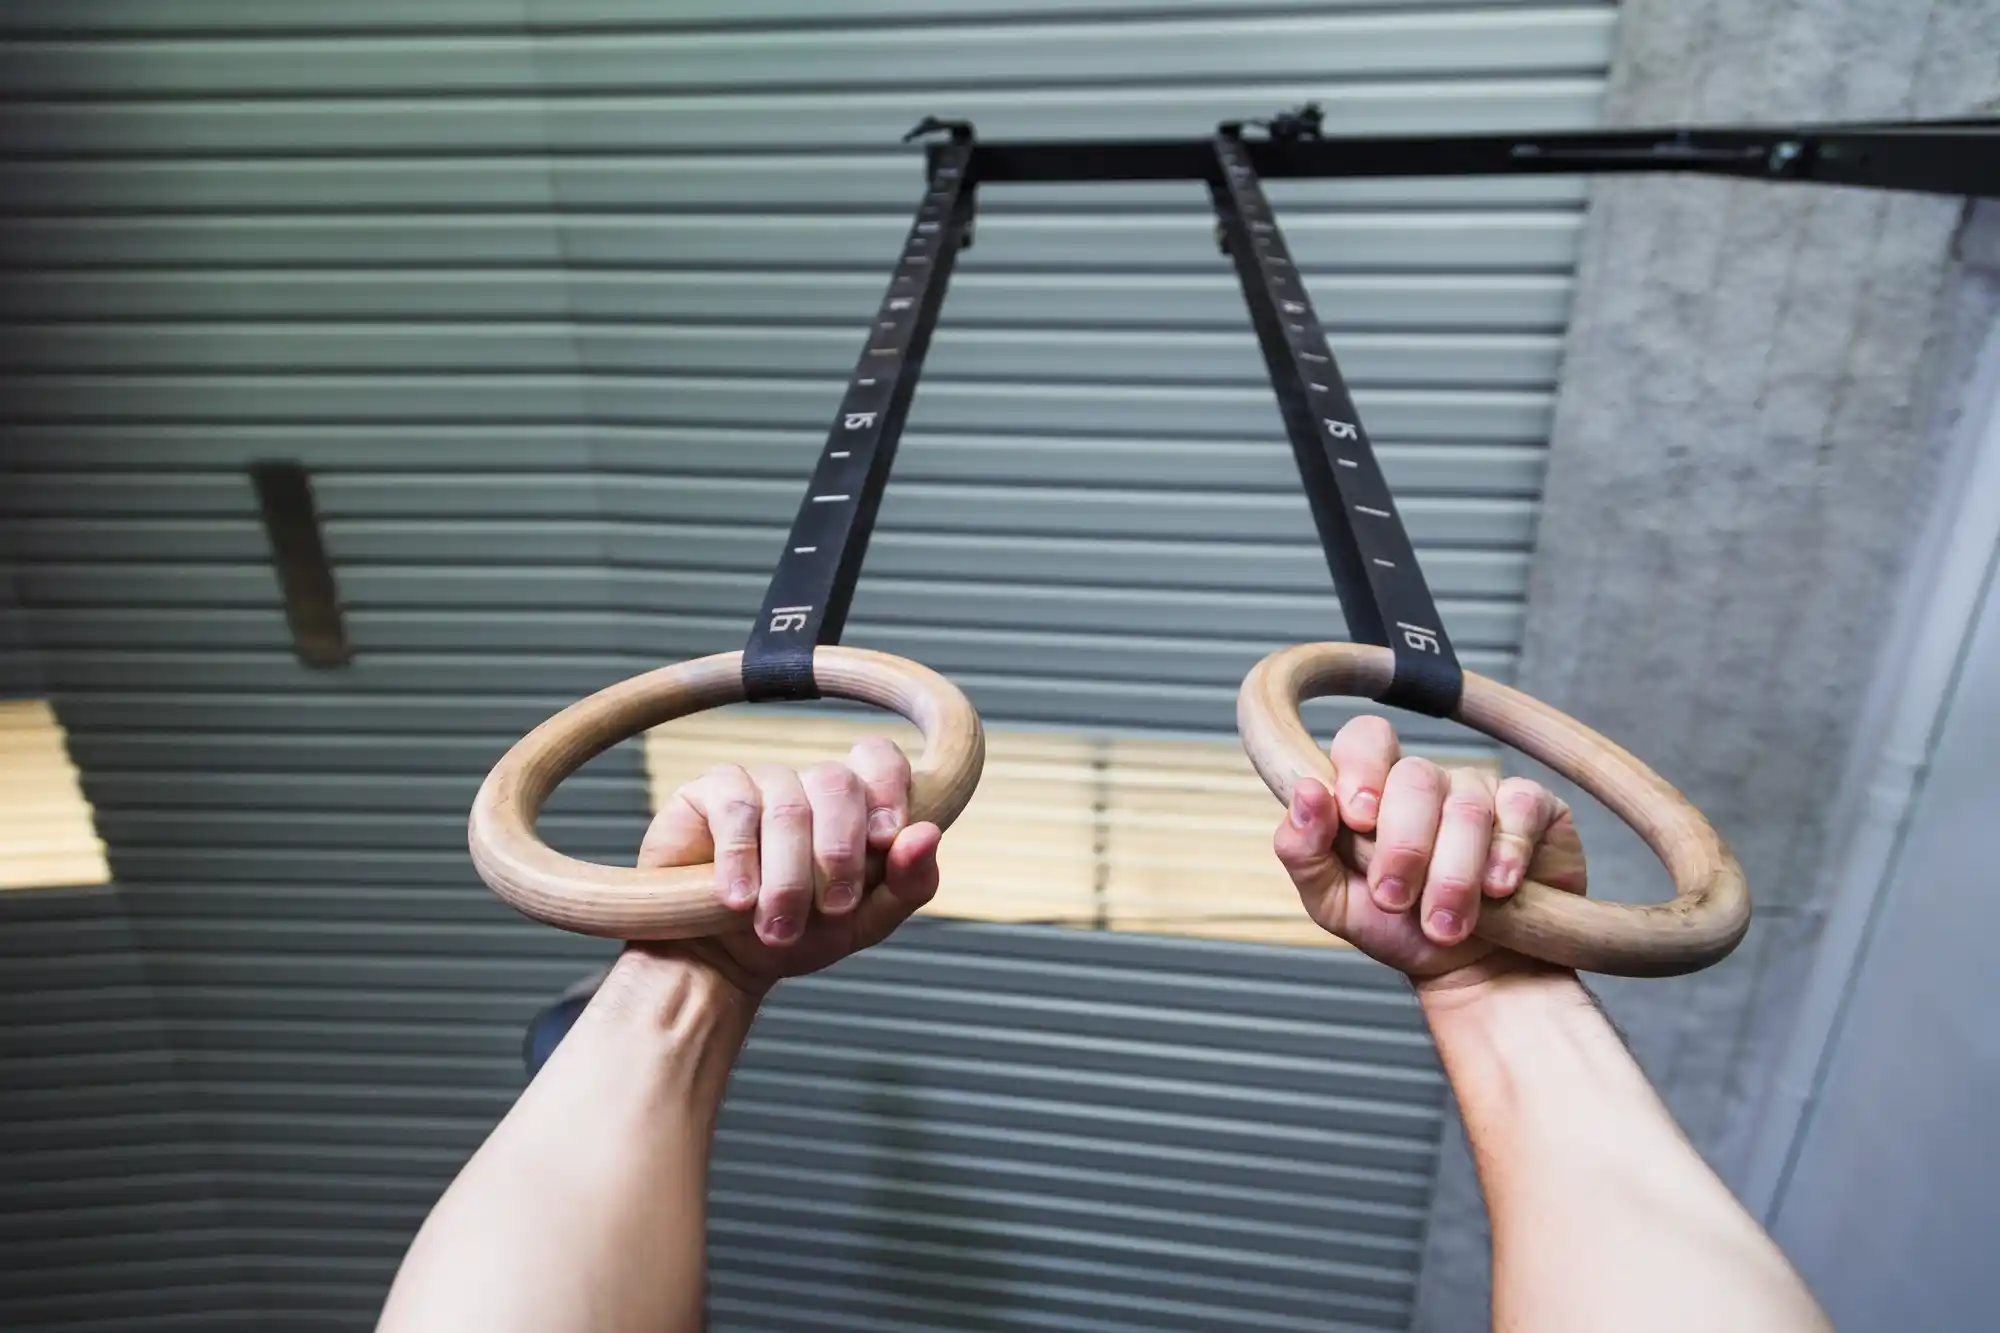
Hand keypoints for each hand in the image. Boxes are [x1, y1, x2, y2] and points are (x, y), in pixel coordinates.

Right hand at [623, 738, 943, 999]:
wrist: (725, 964)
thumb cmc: (801, 935)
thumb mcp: (866, 922)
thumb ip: (907, 883)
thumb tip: (928, 834)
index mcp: (853, 804)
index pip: (879, 759)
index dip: (888, 789)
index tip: (884, 840)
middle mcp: (807, 784)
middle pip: (837, 783)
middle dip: (839, 853)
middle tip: (831, 909)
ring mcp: (758, 783)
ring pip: (788, 805)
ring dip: (788, 877)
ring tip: (778, 928)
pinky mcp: (707, 793)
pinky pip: (735, 806)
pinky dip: (741, 858)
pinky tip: (738, 899)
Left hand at [1272, 716, 1586, 992]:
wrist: (1470, 972)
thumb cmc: (1398, 928)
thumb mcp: (1333, 902)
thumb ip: (1303, 850)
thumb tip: (1305, 790)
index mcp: (1374, 789)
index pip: (1365, 739)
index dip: (1361, 769)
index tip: (1359, 819)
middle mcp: (1426, 781)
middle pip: (1415, 777)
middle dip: (1404, 848)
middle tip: (1397, 901)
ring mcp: (1482, 789)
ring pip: (1466, 807)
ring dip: (1453, 876)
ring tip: (1447, 924)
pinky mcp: (1535, 809)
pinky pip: (1521, 808)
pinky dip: (1507, 855)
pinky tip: (1499, 889)